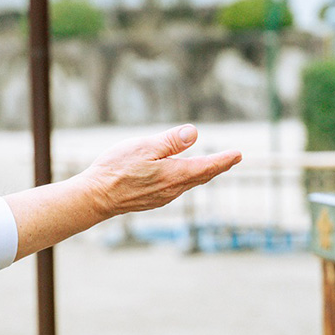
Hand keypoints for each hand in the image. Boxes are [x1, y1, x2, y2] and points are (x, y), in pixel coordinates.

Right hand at [76, 124, 242, 218]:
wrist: (96, 198)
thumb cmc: (116, 170)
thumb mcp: (144, 147)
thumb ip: (170, 142)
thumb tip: (194, 133)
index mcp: (175, 175)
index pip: (206, 166)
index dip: (224, 160)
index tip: (238, 154)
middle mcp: (173, 189)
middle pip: (201, 177)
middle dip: (217, 167)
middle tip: (232, 159)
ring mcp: (162, 197)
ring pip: (189, 184)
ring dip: (203, 174)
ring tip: (211, 167)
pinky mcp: (152, 200)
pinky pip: (177, 188)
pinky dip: (187, 179)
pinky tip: (182, 176)